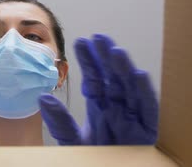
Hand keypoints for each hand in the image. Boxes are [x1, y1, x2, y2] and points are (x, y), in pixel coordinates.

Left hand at [39, 34, 158, 144]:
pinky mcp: (147, 132)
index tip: (80, 42)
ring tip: (115, 50)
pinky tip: (138, 74)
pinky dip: (144, 93)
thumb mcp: (72, 141)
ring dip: (123, 69)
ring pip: (130, 88)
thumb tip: (43, 97)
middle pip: (113, 78)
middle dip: (106, 57)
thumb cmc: (92, 159)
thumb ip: (60, 122)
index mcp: (100, 107)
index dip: (88, 61)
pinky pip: (148, 110)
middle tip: (98, 37)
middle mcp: (117, 108)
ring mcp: (133, 118)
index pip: (94, 79)